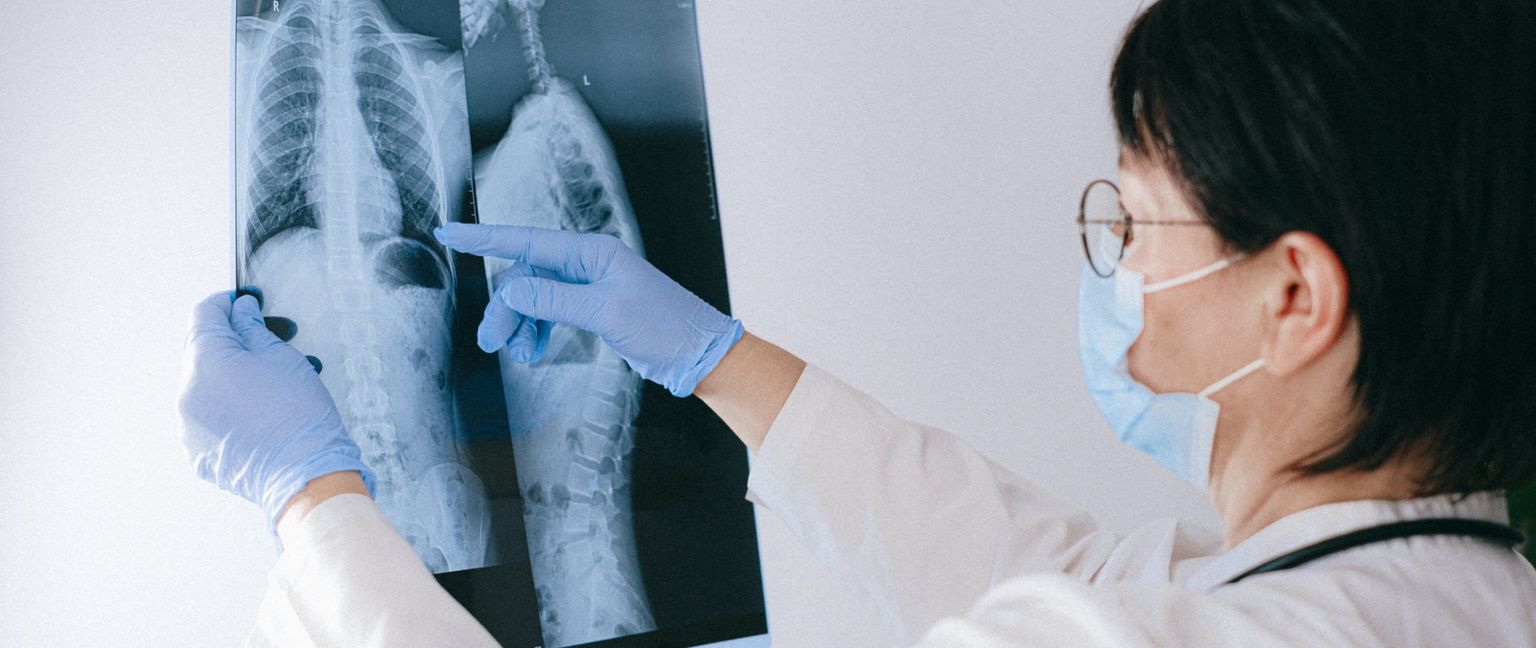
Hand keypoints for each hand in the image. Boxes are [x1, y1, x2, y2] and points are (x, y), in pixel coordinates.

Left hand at [176, 292, 375, 527]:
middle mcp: (186, 392)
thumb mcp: (282, 357)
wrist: (304, 475)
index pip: (204, 315)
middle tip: (274, 339)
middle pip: (203, 350)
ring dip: (234, 375)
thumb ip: (253, 328)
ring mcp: (187, 425)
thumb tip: (240, 312)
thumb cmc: (298, 415)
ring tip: (274, 381)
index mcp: (204, 361)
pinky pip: (207, 417)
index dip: (228, 303)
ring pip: (206, 385)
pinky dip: (229, 407)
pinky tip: (262, 412)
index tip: (246, 302)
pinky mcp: (197, 452)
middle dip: (236, 341)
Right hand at [434, 223, 744, 396]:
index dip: (484, 238)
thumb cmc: (664, 327)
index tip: (448, 233)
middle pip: (525, 277)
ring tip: (518, 353)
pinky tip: (534, 351)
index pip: (527, 241)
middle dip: (505, 309)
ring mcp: (588, 285)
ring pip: (533, 298)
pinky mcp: (591, 308)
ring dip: (520, 324)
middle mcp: (587, 263)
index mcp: (591, 252)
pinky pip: (548, 313)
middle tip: (492, 343)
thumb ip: (555, 300)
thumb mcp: (606, 313)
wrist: (696, 354)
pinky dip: (536, 331)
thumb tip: (512, 292)